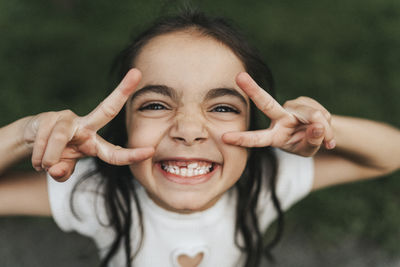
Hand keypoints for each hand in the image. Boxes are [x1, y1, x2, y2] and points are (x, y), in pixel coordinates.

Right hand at [23, 69, 153, 180]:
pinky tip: (37, 158)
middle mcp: (86, 126)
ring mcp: (68, 119)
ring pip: (60, 139)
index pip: (115, 152)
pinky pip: (44, 139)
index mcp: (94, 143)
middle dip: (122, 91)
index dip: (132, 155)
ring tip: (43, 166)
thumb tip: (57, 170)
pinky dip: (38, 155)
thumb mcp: (62, 167)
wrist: (31, 142)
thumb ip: (64, 171)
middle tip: (137, 73)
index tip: (151, 150)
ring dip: (49, 158)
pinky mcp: (49, 116)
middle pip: (107, 109)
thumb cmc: (55, 154)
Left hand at [222, 72, 335, 156]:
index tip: (225, 137)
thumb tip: (317, 125)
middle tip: (239, 76)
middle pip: (266, 104)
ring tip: (326, 139)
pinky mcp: (303, 101)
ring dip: (323, 128)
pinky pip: (321, 113)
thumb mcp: (308, 150)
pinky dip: (328, 124)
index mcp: (274, 136)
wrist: (319, 134)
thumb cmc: (306, 144)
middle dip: (253, 90)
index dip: (242, 139)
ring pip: (311, 114)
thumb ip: (312, 141)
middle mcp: (279, 118)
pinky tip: (325, 126)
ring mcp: (291, 107)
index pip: (257, 138)